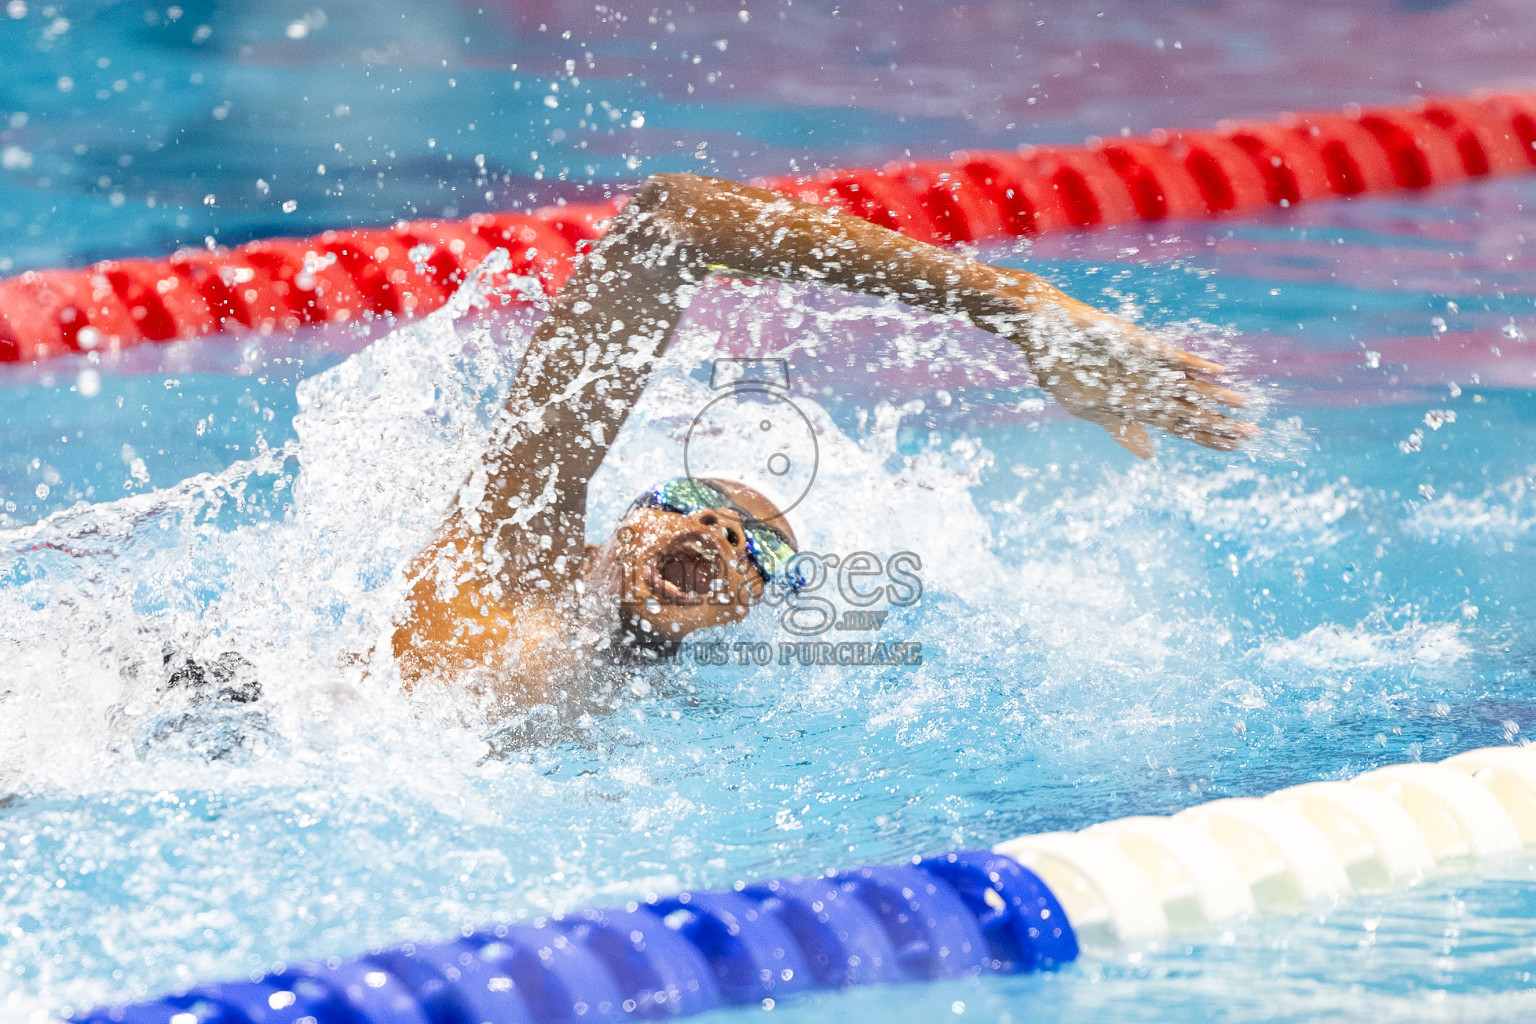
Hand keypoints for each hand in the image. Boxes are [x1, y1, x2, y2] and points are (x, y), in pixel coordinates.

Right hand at [1001, 283, 1255, 457]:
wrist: (1043, 333)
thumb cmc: (1062, 370)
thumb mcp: (1091, 409)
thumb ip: (1121, 429)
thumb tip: (1150, 453)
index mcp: (1137, 402)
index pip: (1179, 423)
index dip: (1204, 436)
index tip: (1232, 448)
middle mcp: (1146, 384)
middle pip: (1189, 408)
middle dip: (1219, 423)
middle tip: (1252, 434)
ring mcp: (1143, 366)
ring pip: (1185, 384)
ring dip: (1214, 395)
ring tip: (1243, 404)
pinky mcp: (1135, 345)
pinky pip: (1168, 356)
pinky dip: (1191, 364)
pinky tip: (1216, 370)